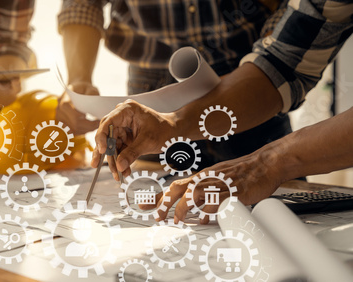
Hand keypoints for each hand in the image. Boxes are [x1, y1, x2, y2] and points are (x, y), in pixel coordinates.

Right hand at [56, 81, 99, 134]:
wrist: (75, 89)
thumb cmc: (83, 89)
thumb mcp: (90, 88)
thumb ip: (93, 95)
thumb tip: (94, 106)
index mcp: (64, 102)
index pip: (75, 117)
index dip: (87, 122)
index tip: (97, 120)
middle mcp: (60, 111)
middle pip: (75, 125)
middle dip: (89, 127)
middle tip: (99, 124)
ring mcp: (59, 118)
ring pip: (74, 130)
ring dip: (86, 130)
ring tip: (95, 125)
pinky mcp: (61, 123)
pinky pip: (72, 131)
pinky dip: (82, 131)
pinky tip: (89, 127)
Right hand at [91, 100, 175, 180]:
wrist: (174, 133)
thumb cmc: (164, 130)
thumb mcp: (148, 141)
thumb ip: (132, 153)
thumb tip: (119, 166)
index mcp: (126, 110)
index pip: (107, 122)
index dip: (102, 137)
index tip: (102, 151)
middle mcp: (121, 118)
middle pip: (106, 136)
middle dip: (106, 154)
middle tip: (99, 166)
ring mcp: (122, 128)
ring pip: (111, 146)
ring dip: (114, 161)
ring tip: (117, 175)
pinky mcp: (124, 138)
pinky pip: (118, 151)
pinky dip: (120, 162)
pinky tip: (123, 172)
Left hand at [142, 148, 282, 223]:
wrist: (265, 163)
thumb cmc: (243, 172)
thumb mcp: (218, 178)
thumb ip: (205, 191)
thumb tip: (193, 207)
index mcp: (202, 177)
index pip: (175, 186)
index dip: (159, 196)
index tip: (144, 205)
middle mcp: (207, 179)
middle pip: (179, 188)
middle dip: (165, 203)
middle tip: (158, 216)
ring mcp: (219, 184)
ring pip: (194, 193)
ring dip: (183, 207)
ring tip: (177, 219)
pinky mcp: (233, 191)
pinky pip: (217, 200)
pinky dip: (207, 210)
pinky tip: (204, 219)